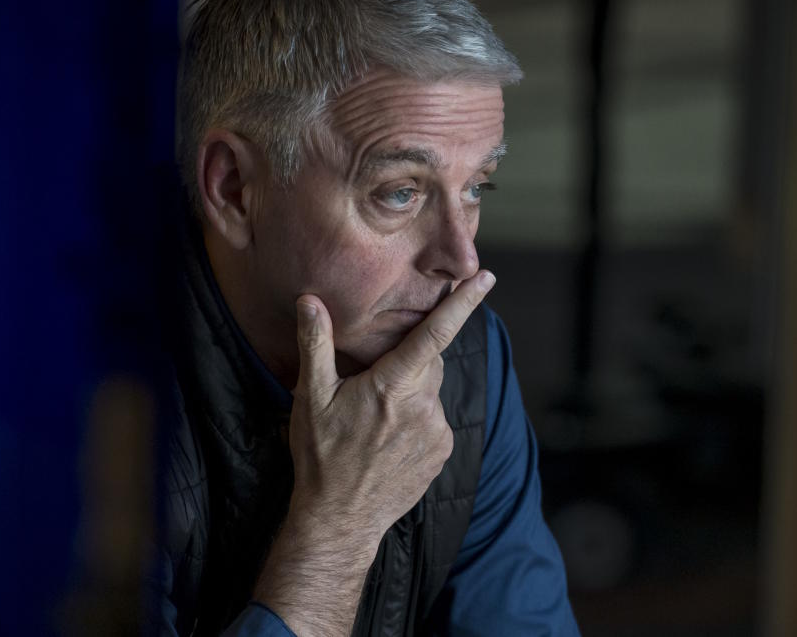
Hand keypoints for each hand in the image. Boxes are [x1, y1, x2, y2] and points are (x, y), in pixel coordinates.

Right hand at [253, 270, 495, 635]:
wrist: (340, 519)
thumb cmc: (321, 456)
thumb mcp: (310, 399)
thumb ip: (316, 344)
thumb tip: (310, 300)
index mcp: (392, 386)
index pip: (434, 334)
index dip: (462, 303)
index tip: (486, 278)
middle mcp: (423, 406)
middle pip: (429, 362)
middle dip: (409, 360)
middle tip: (373, 381)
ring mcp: (437, 431)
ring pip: (431, 392)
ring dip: (411, 393)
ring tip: (375, 421)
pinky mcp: (443, 452)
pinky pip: (435, 419)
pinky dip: (418, 419)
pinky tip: (389, 439)